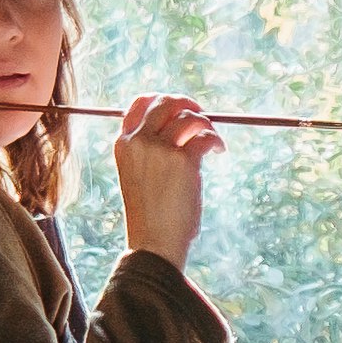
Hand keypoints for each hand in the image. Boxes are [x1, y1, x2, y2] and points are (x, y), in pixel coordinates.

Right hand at [111, 90, 221, 270]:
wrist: (153, 242)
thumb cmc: (148, 216)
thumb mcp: (136, 176)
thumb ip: (147, 151)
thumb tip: (177, 129)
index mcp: (123, 145)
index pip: (139, 104)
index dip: (162, 100)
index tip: (178, 106)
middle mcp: (139, 141)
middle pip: (165, 103)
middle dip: (187, 104)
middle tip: (201, 115)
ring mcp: (160, 148)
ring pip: (188, 117)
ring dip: (206, 124)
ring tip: (212, 139)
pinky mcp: (183, 159)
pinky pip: (205, 136)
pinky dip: (216, 140)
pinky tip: (218, 150)